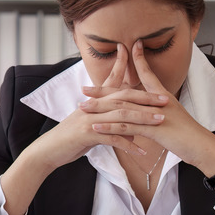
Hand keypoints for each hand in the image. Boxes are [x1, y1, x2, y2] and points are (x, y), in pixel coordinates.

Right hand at [27, 43, 168, 169]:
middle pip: (123, 97)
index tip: (142, 63)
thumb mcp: (94, 129)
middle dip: (146, 98)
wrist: (49, 150)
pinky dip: (128, 144)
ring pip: (121, 115)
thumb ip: (114, 127)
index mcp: (94, 102)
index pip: (113, 82)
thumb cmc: (72, 139)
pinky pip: (112, 138)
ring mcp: (89, 119)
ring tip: (160, 121)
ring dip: (143, 118)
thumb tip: (135, 132)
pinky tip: (142, 152)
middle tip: (166, 100)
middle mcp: (92, 106)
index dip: (126, 69)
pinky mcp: (87, 134)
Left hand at [81, 40, 214, 175]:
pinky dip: (110, 127)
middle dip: (103, 90)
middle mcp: (157, 101)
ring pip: (122, 109)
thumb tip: (146, 108)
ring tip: (84, 107)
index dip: (136, 60)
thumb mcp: (172, 116)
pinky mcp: (154, 130)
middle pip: (125, 92)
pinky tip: (96, 127)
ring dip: (101, 108)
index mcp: (162, 96)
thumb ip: (157, 110)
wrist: (202, 146)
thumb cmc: (188, 133)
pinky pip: (128, 127)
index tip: (125, 48)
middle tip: (83, 89)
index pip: (147, 73)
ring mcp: (155, 115)